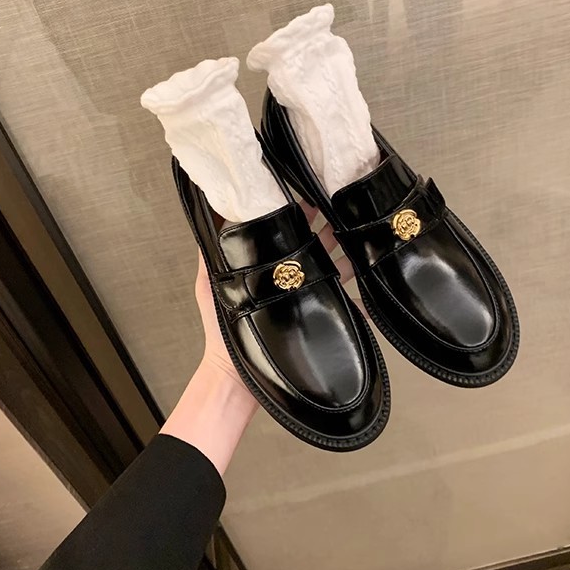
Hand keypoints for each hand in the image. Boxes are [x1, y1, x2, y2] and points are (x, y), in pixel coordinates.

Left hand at [193, 201, 362, 379]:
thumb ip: (208, 256)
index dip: (294, 213)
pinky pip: (340, 303)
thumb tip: (205, 219)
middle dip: (324, 224)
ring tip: (353, 233)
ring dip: (342, 251)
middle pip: (310, 244)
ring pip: (329, 266)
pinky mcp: (314, 316)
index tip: (303, 193)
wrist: (235, 376)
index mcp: (265, 267)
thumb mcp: (209, 287)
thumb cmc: (220, 333)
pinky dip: (355, 297)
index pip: (282, 232)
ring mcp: (302, 296)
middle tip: (337, 204)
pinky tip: (363, 282)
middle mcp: (285, 279)